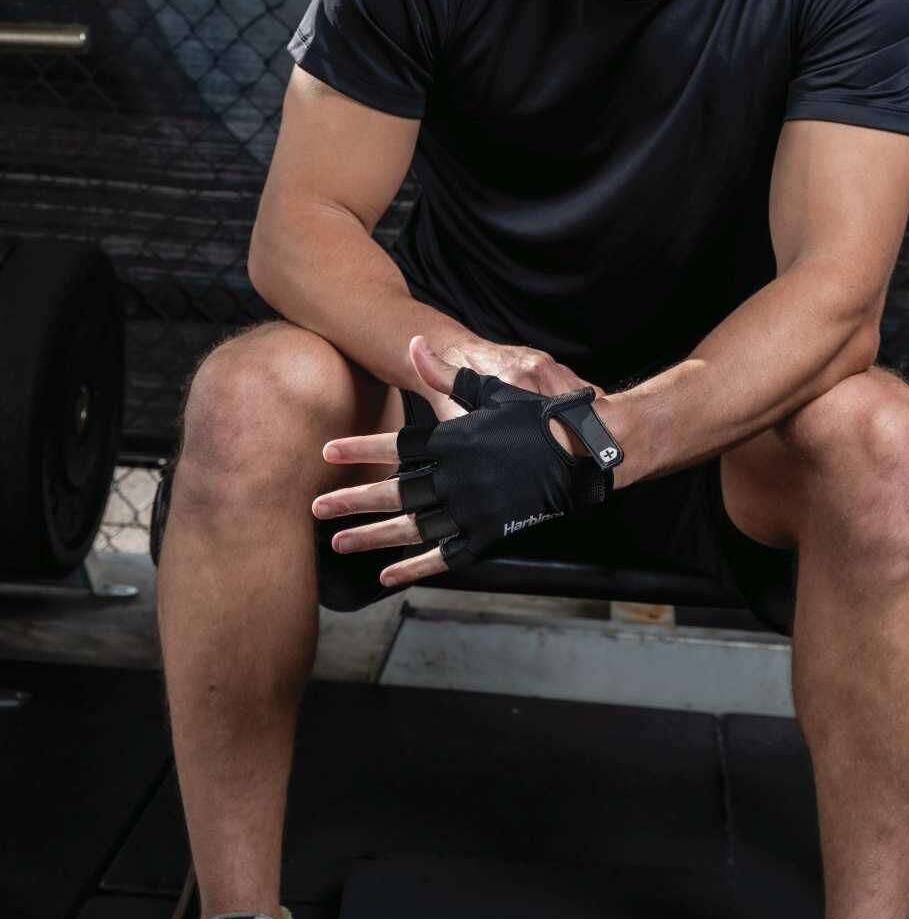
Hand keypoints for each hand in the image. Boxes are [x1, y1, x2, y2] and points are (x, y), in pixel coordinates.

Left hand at [311, 336, 606, 586]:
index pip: (396, 446)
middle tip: (316, 506)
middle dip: (352, 499)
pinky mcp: (487, 535)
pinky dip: (414, 567)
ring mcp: (471, 510)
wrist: (582, 453)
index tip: (328, 451)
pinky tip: (386, 575)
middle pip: (394, 492)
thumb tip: (414, 343)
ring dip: (372, 536)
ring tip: (339, 543)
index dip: (360, 449)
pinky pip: (444, 556)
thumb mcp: (488, 390)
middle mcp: (455, 478)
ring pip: (412, 529)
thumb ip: (445, 374)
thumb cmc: (534, 417)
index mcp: (453, 441)